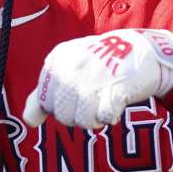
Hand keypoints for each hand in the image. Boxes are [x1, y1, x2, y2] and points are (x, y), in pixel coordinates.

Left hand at [22, 29, 172, 129]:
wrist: (142, 51)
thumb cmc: (102, 63)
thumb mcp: (69, 68)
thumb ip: (46, 92)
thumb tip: (29, 119)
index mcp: (58, 59)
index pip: (45, 102)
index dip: (61, 105)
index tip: (75, 91)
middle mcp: (72, 66)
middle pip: (62, 115)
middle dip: (78, 114)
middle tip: (93, 97)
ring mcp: (93, 77)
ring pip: (82, 121)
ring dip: (95, 117)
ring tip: (103, 100)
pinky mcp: (114, 87)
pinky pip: (104, 118)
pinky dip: (111, 116)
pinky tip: (116, 102)